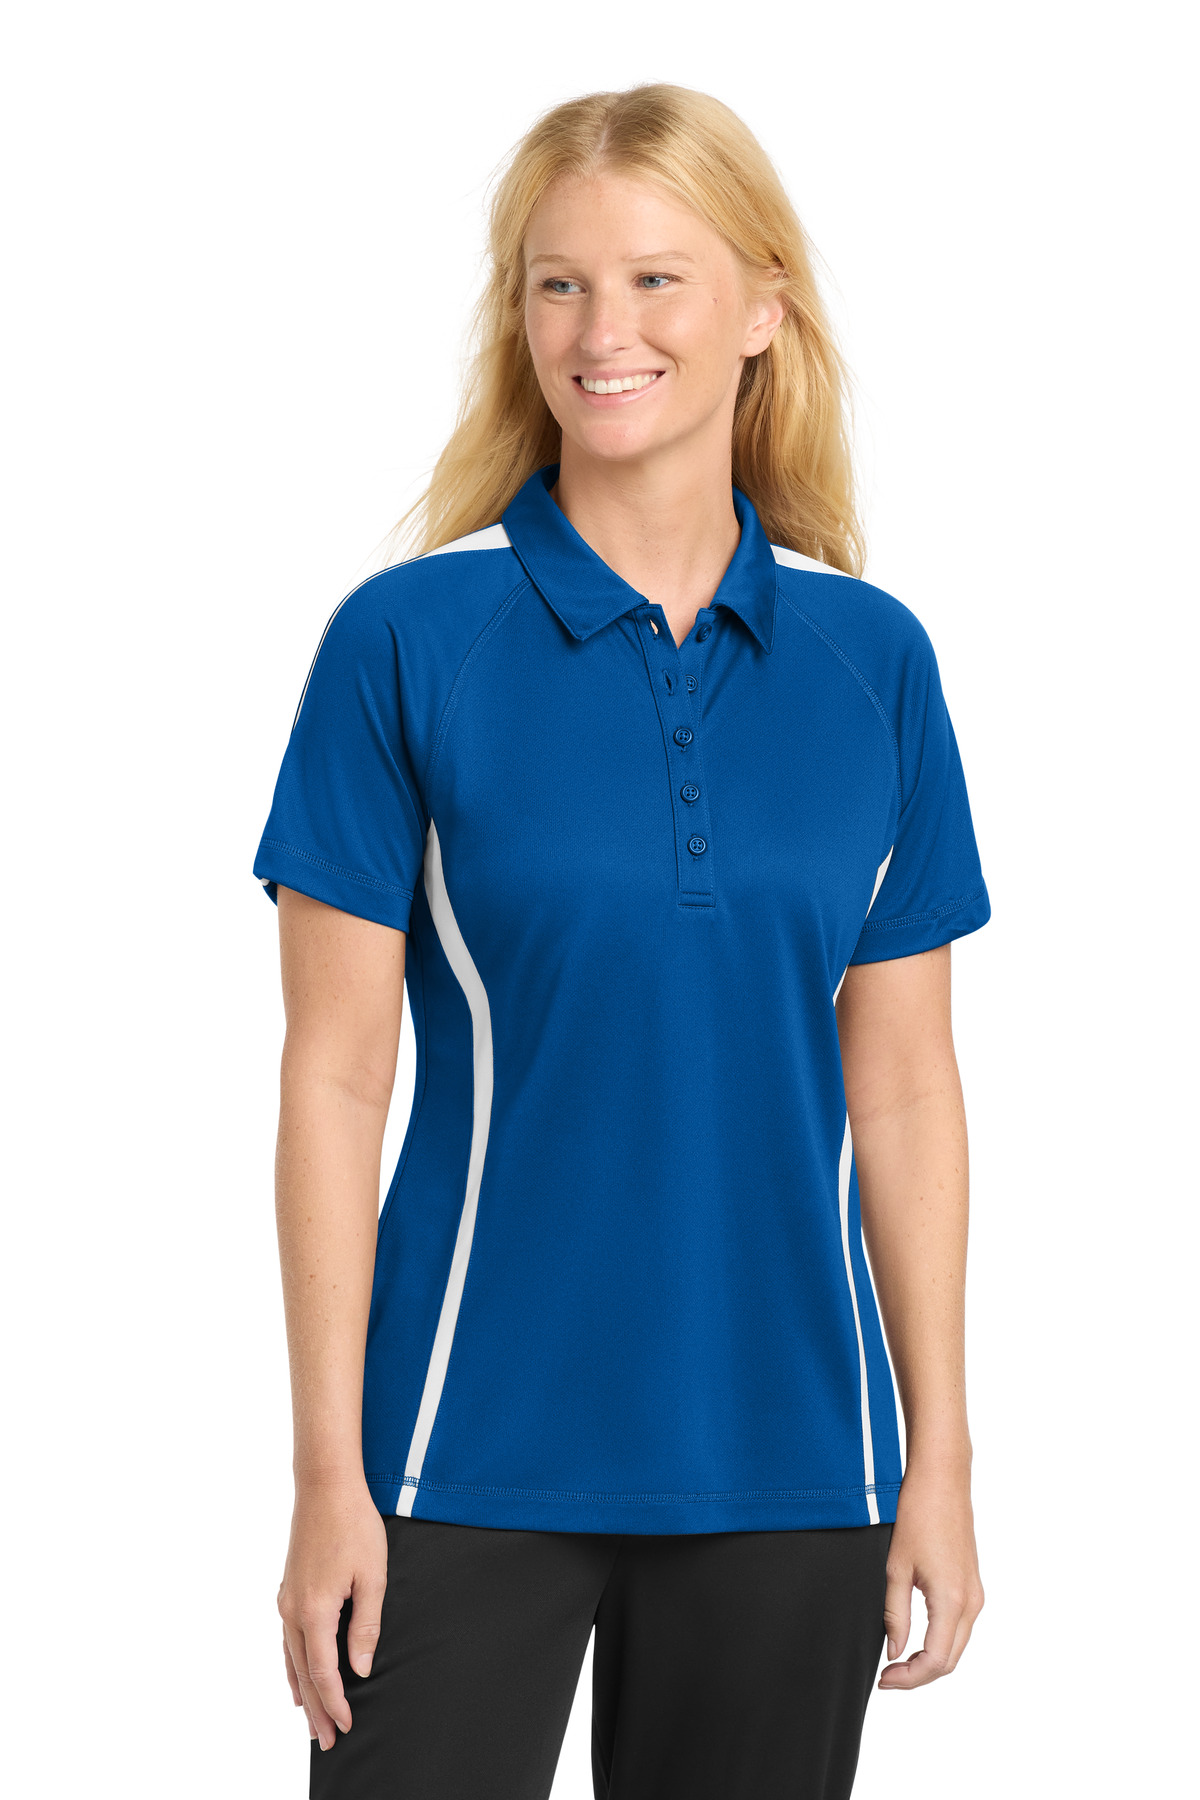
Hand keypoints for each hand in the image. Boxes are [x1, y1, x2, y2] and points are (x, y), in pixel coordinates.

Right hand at [277, 1478, 387, 1749]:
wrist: (325, 1486)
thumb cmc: (354, 1525)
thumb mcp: (372, 1576)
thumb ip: (366, 1626)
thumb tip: (360, 1668)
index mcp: (315, 1610)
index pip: (323, 1672)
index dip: (335, 1702)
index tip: (347, 1725)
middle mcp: (293, 1610)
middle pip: (303, 1674)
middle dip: (316, 1709)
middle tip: (327, 1741)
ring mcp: (286, 1600)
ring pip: (291, 1659)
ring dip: (302, 1693)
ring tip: (310, 1722)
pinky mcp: (288, 1590)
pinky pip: (286, 1640)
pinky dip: (292, 1666)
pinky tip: (297, 1677)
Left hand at [879, 1458, 983, 1688]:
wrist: (942, 1480)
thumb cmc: (917, 1515)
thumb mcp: (896, 1568)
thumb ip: (895, 1614)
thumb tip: (894, 1651)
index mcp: (952, 1600)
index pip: (936, 1660)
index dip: (910, 1678)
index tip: (885, 1679)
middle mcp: (971, 1602)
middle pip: (950, 1660)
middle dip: (919, 1675)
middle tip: (888, 1676)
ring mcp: (975, 1593)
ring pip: (957, 1645)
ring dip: (930, 1660)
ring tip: (897, 1661)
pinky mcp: (972, 1584)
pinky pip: (960, 1627)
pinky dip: (940, 1641)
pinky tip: (915, 1638)